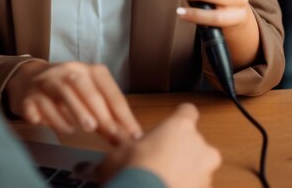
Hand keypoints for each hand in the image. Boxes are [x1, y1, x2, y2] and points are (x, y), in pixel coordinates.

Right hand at [5, 60, 142, 143]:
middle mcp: (68, 71)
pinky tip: (65, 129)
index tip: (133, 134)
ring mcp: (47, 81)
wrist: (28, 80)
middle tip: (113, 134)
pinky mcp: (30, 95)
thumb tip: (128, 136)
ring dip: (78, 110)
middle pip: (85, 88)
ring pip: (63, 92)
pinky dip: (54, 118)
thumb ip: (105, 112)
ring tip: (89, 128)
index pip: (108, 88)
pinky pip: (42, 105)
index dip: (122, 112)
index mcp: (88, 70)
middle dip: (101, 112)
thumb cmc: (67, 91)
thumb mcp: (88, 96)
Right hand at [97, 103, 220, 187]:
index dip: (180, 117)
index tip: (172, 125)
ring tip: (161, 181)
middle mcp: (199, 146)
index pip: (188, 111)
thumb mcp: (117, 155)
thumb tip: (86, 165)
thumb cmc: (135, 172)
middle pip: (196, 142)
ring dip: (185, 173)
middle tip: (160, 160)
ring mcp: (206, 172)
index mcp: (180, 127)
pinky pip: (197, 187)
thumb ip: (112, 154)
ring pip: (199, 168)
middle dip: (182, 151)